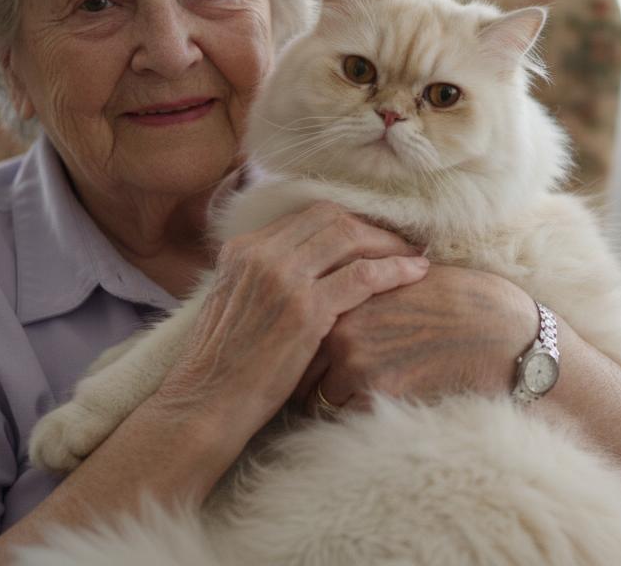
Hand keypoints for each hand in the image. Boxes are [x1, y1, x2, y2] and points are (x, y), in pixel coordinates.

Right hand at [158, 202, 429, 436]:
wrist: (204, 404)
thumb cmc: (222, 367)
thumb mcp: (232, 304)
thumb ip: (261, 278)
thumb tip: (302, 269)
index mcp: (242, 249)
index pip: (308, 216)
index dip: (349, 222)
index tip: (374, 236)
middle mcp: (261, 254)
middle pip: (332, 218)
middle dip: (372, 227)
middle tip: (402, 243)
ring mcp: (283, 279)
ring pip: (350, 238)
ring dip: (389, 244)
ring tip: (414, 256)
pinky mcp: (304, 310)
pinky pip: (363, 277)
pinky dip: (394, 270)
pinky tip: (416, 274)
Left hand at [298, 265, 538, 411]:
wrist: (499, 331)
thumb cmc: (457, 302)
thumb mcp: (400, 280)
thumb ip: (360, 291)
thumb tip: (330, 302)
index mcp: (343, 296)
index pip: (301, 333)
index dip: (304, 351)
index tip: (310, 362)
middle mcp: (341, 329)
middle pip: (302, 371)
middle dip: (310, 382)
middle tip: (320, 390)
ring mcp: (357, 363)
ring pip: (320, 400)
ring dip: (333, 404)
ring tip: (357, 400)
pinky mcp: (379, 393)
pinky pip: (347, 417)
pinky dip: (358, 417)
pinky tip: (382, 406)